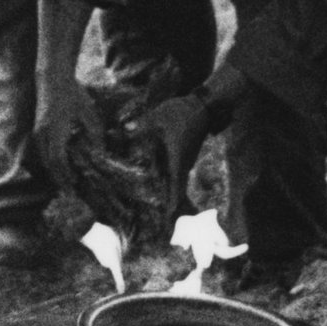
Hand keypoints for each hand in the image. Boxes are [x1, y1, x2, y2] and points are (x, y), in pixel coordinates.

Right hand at [32, 79, 105, 188]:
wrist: (52, 79)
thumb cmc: (73, 94)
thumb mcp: (89, 114)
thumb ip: (95, 136)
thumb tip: (101, 156)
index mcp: (56, 130)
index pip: (58, 160)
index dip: (65, 176)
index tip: (74, 187)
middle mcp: (43, 134)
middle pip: (49, 164)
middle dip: (59, 179)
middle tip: (72, 193)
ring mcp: (37, 132)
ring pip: (43, 160)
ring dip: (54, 173)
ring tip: (68, 184)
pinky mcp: (37, 131)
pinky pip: (42, 153)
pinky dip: (50, 164)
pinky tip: (61, 169)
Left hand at [142, 92, 216, 210]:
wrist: (202, 105)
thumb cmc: (181, 112)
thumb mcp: (157, 118)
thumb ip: (141, 127)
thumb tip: (124, 131)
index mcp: (177, 159)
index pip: (177, 187)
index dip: (174, 204)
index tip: (170, 219)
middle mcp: (183, 163)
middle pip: (175, 189)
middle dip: (168, 204)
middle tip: (158, 219)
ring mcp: (185, 160)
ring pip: (174, 180)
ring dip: (167, 192)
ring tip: (154, 204)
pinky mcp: (184, 155)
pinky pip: (174, 171)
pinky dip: (166, 179)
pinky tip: (153, 179)